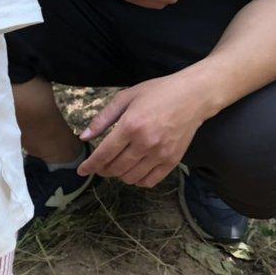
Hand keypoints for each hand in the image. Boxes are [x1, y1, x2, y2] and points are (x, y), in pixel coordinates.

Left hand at [77, 72, 212, 188]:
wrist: (193, 96)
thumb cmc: (158, 92)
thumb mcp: (126, 97)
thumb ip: (103, 118)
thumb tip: (84, 137)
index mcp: (130, 126)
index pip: (104, 154)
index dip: (90, 165)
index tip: (82, 170)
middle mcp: (145, 143)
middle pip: (115, 168)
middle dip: (103, 170)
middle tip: (100, 166)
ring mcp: (160, 154)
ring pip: (131, 178)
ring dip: (119, 176)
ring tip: (117, 166)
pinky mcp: (173, 160)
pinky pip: (150, 181)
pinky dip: (138, 181)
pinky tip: (134, 171)